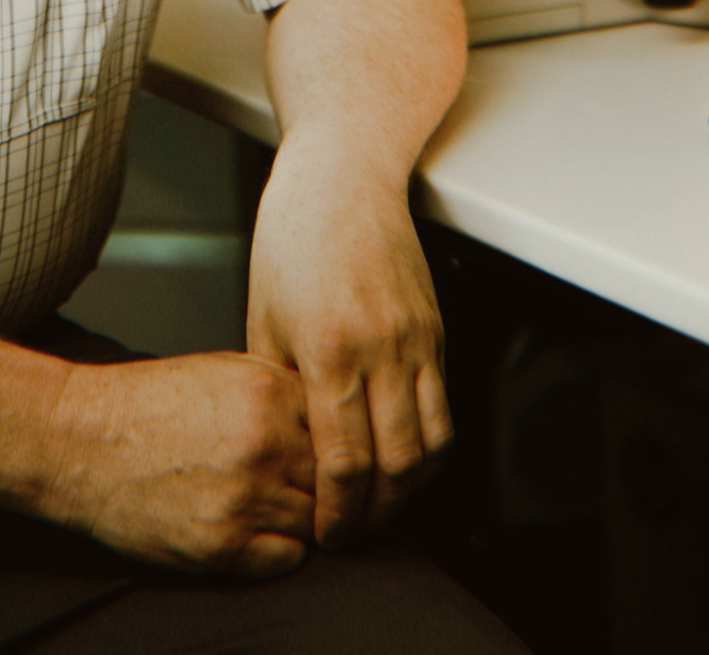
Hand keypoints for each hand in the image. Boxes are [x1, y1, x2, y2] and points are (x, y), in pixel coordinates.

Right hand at [43, 350, 316, 574]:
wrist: (82, 441)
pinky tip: (252, 528)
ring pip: (315, 522)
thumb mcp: (224, 369)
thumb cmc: (147, 403)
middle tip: (296, 483)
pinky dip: (279, 550)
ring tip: (267, 503)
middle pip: (333, 480)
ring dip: (300, 518)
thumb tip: (328, 417)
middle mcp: (264, 446)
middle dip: (319, 483)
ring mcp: (245, 500)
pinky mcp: (222, 547)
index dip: (330, 442)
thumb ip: (281, 390)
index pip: (340, 429)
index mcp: (267, 394)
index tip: (321, 452)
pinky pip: (287, 560)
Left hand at [245, 141, 452, 547]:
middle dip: (375, 516)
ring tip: (381, 505)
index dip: (337, 514)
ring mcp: (415, 339)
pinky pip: (445, 406)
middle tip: (353, 533)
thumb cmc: (293, 234)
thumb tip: (282, 445)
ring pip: (432, 445)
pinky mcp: (435, 329)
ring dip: (410, 490)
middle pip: (396, 468)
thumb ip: (275, 386)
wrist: (341, 175)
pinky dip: (432, 447)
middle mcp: (380, 349)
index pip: (344, 463)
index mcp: (328, 350)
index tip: (326, 534)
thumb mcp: (263, 314)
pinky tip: (406, 457)